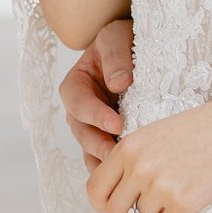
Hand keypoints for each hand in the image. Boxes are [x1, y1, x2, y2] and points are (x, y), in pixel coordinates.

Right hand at [60, 17, 135, 173]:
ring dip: (104, 161)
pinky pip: (105, 158)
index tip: (116, 124)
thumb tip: (119, 83)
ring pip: (91, 150)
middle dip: (98, 145)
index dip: (95, 116)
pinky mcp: (109, 138)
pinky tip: (126, 175)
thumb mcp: (116, 37)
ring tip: (121, 171)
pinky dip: (113, 167)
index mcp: (75, 86)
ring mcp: (94, 127)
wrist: (135, 46)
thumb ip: (116, 57)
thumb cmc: (122, 39)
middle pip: (82, 133)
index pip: (79, 103)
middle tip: (118, 154)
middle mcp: (80, 110)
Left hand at [86, 89, 211, 212]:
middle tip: (148, 205)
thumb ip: (133, 159)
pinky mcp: (184, 204)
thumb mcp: (157, 133)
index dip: (105, 202)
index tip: (120, 202)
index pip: (95, 190)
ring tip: (167, 209)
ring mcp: (162, 187)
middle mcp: (140, 167)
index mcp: (129, 147)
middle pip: (114, 212)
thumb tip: (116, 195)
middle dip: (129, 212)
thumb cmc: (203, 127)